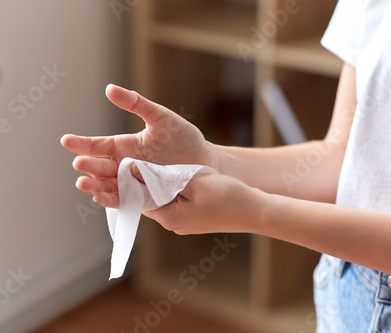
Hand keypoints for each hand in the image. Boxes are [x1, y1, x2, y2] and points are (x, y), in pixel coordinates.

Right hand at [61, 84, 218, 207]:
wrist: (204, 163)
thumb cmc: (183, 139)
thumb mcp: (160, 118)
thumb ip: (136, 104)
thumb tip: (109, 89)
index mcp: (123, 147)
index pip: (96, 145)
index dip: (81, 144)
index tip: (66, 140)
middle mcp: (123, 166)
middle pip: (99, 167)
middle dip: (88, 166)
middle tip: (79, 164)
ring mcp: (131, 184)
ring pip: (106, 186)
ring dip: (94, 186)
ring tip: (84, 184)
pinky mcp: (142, 198)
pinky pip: (123, 200)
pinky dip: (111, 200)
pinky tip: (101, 198)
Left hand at [144, 173, 265, 234]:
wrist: (256, 211)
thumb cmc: (226, 197)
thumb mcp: (192, 181)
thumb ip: (163, 177)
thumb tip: (135, 170)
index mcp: (168, 218)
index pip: (141, 198)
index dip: (139, 180)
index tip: (140, 163)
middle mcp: (173, 225)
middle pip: (153, 199)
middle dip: (154, 181)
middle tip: (159, 162)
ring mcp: (186, 224)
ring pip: (168, 200)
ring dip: (169, 185)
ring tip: (176, 169)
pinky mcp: (196, 220)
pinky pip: (181, 203)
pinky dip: (181, 191)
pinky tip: (190, 179)